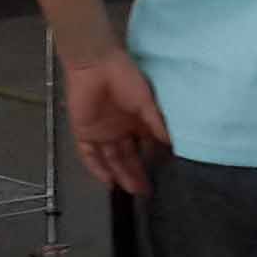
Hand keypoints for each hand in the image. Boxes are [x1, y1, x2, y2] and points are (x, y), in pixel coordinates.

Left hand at [61, 48, 171, 198]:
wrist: (95, 64)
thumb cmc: (125, 78)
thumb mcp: (147, 101)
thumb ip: (157, 123)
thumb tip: (173, 144)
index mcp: (136, 121)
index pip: (145, 147)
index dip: (151, 162)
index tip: (162, 177)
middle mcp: (120, 130)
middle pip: (128, 157)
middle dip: (136, 174)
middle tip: (146, 192)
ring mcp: (101, 133)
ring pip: (111, 159)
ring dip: (120, 175)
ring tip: (131, 191)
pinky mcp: (83, 133)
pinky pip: (89, 155)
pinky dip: (98, 168)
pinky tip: (109, 182)